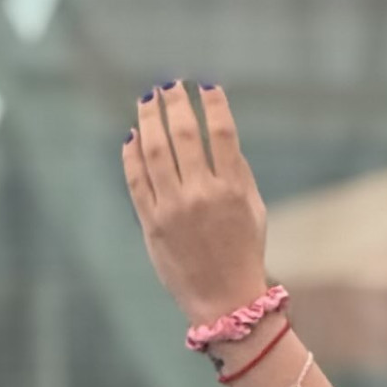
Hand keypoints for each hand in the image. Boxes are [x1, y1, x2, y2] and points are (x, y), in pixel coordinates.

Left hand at [122, 80, 270, 327]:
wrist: (226, 301)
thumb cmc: (243, 252)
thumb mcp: (254, 210)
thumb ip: (238, 171)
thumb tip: (217, 133)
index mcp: (231, 190)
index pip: (220, 132)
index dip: (212, 102)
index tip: (205, 86)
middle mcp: (201, 195)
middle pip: (182, 133)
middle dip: (174, 102)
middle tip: (169, 85)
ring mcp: (173, 209)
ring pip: (154, 150)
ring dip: (149, 118)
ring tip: (147, 101)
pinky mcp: (152, 224)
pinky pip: (136, 179)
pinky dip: (132, 153)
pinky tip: (134, 137)